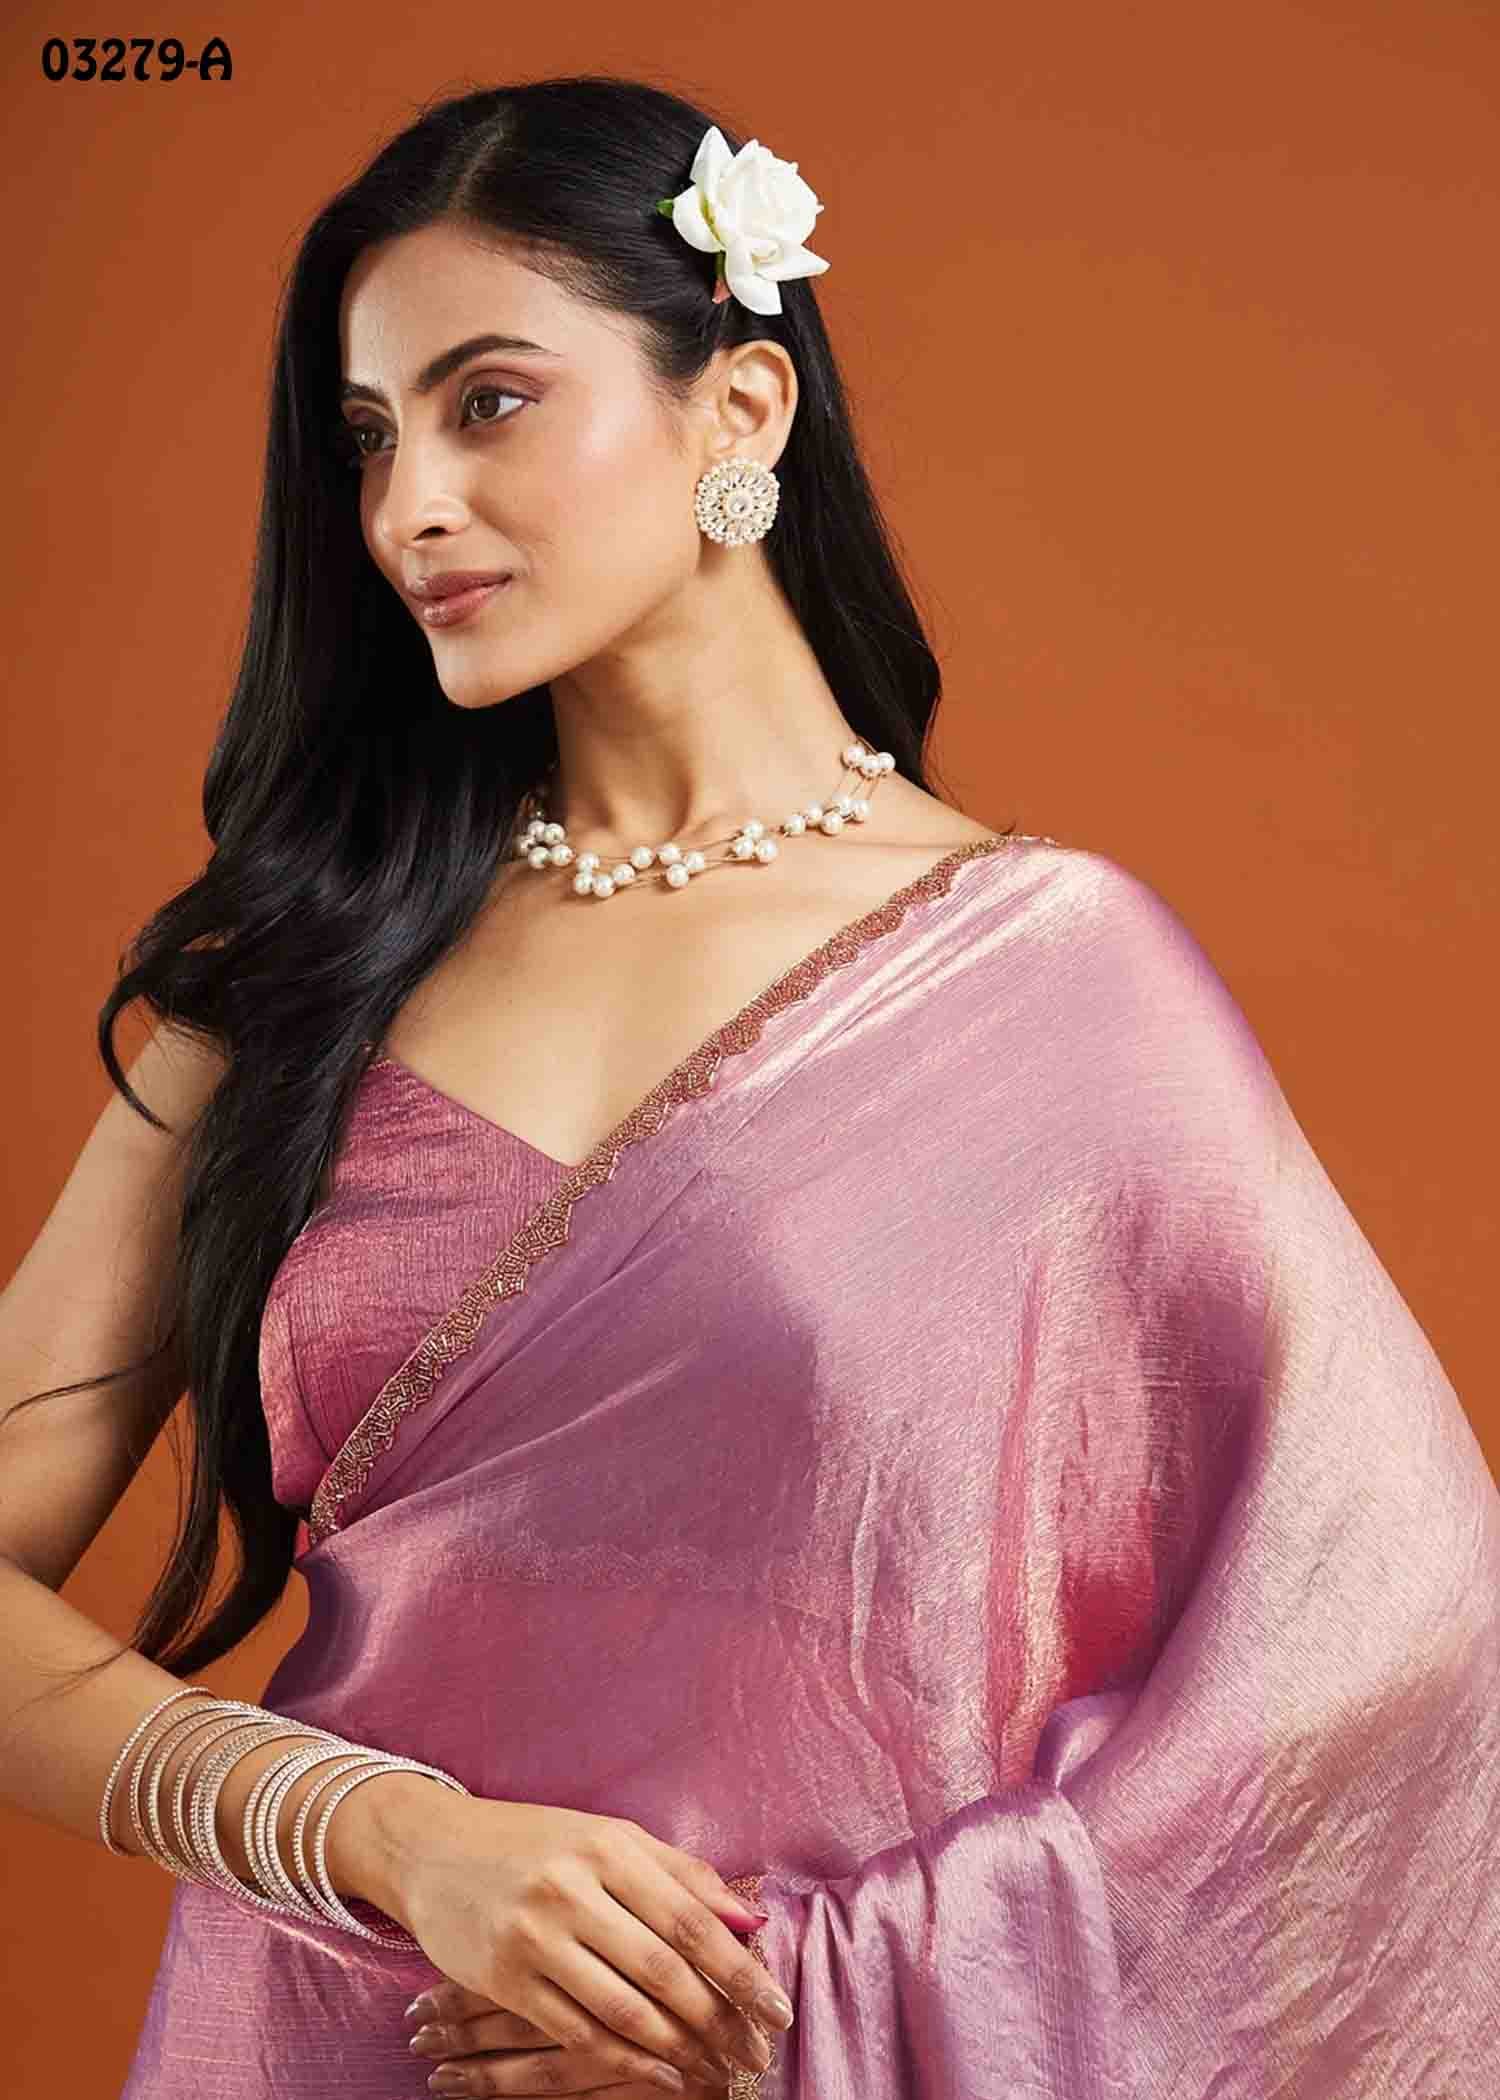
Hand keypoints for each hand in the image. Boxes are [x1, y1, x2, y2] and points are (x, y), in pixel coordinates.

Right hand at [370, 1789, 790, 2089]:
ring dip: (679, 2049)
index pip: (692, 1920)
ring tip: (716, 2071)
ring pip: (624, 2008)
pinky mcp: (502, 1978)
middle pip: (664, 1970)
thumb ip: (681, 1874)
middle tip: (754, 2056)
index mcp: (609, 1847)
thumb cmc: (536, 1841)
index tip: (777, 2010)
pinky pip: (575, 2031)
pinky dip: (624, 2059)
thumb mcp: (608, 1836)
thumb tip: (751, 1920)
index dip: (741, 1972)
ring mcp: (534, 1936)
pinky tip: (659, 2073)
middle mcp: (573, 1889)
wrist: (433, 1847)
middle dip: (719, 2021)